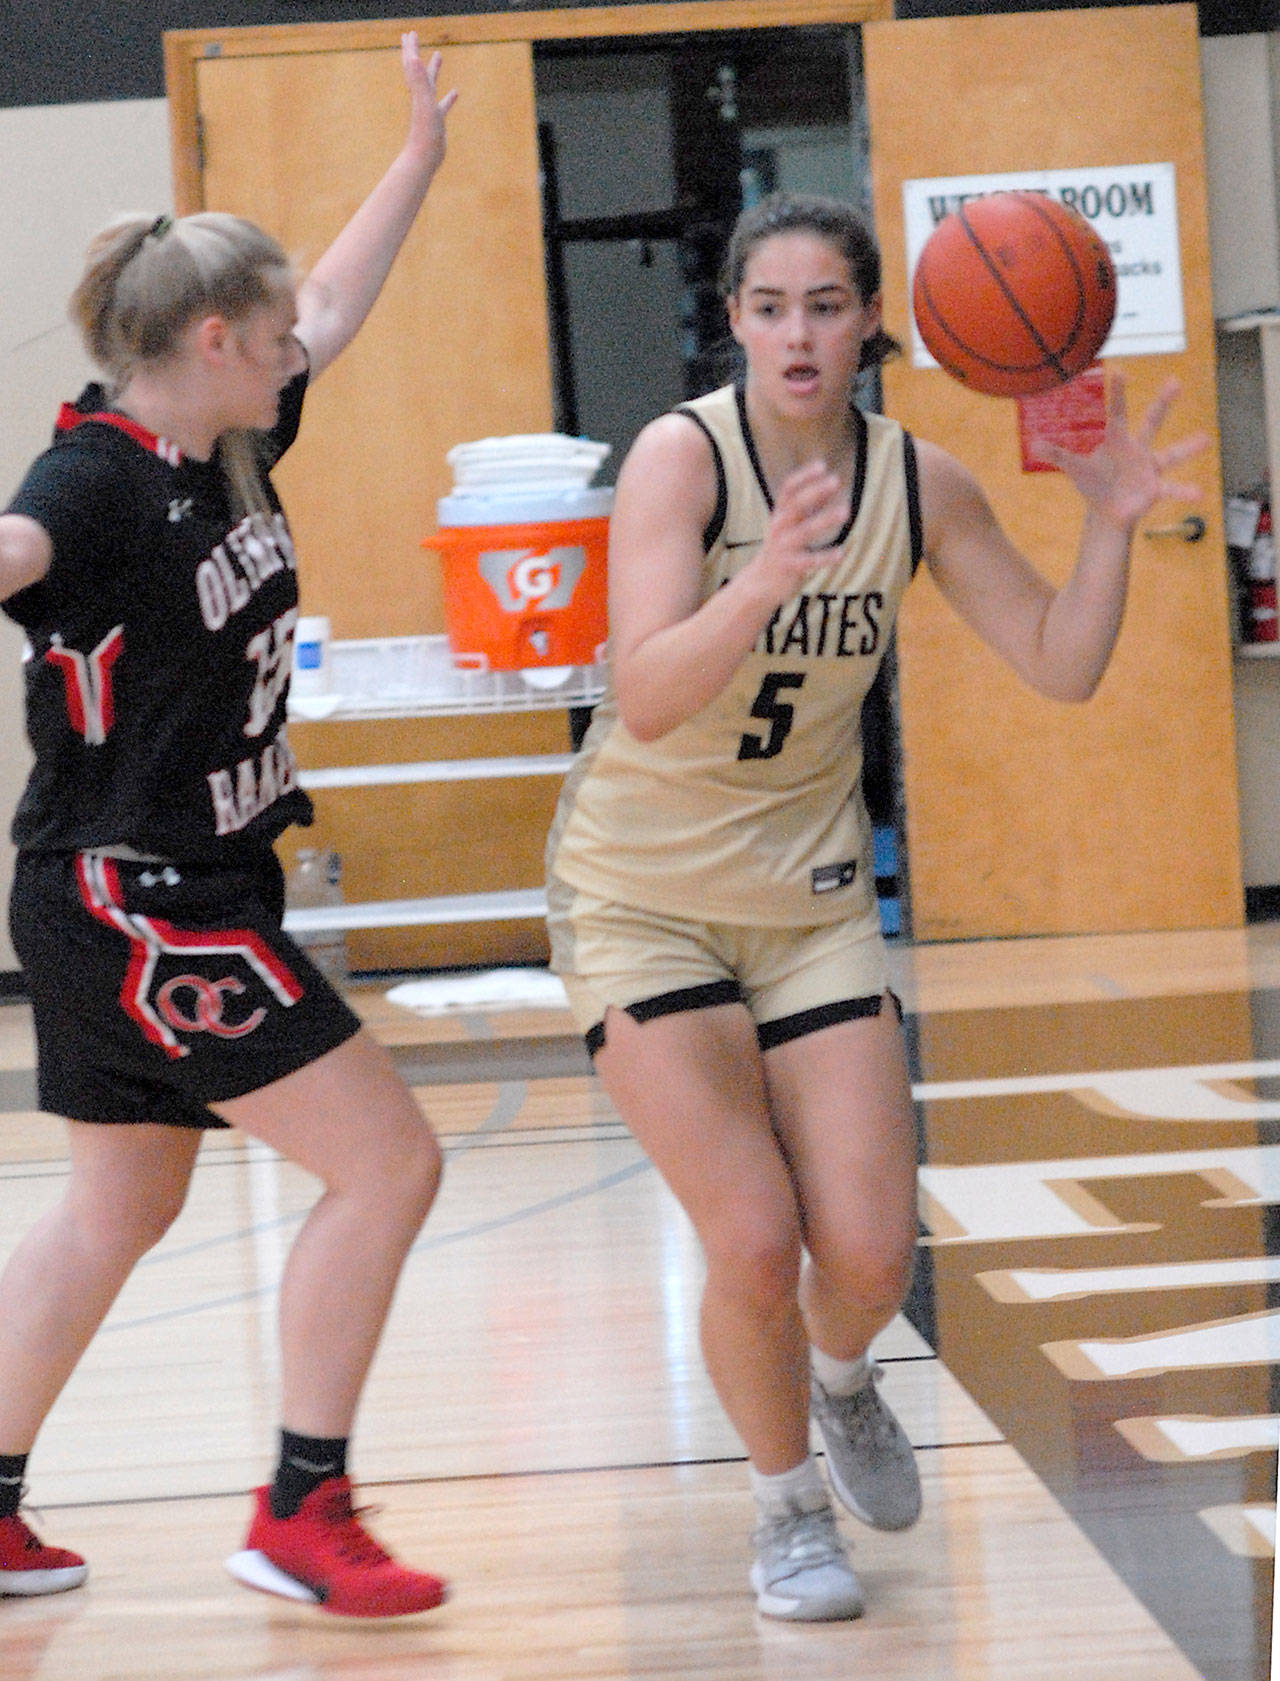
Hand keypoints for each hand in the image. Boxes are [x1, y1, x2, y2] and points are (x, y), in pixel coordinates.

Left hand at [401, 31, 457, 176]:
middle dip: (416, 52)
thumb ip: (419, 81)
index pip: (412, 65)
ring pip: (431, 84)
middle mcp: (421, 98)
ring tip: (439, 56)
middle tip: (414, 36)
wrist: (423, 159)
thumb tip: (413, 57)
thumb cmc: (424, 133)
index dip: (411, 48)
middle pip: (417, 70)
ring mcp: (429, 109)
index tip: (410, 33)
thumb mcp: (424, 103)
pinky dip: (448, 97)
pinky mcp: (437, 121)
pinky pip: (443, 105)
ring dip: (434, 69)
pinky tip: (456, 92)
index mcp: (418, 92)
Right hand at [751, 461, 849, 598]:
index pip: (788, 489)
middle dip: (815, 492)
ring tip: (847, 510)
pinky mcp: (789, 567)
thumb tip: (830, 481)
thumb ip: (811, 504)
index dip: (804, 476)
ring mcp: (783, 546)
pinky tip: (842, 553)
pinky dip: (825, 557)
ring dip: (825, 519)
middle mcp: (779, 527)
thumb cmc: (781, 548)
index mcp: (780, 514)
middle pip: (795, 505)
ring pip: (804, 530)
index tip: (822, 465)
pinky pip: (809, 561)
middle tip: (836, 480)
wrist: (760, 583)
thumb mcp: (791, 523)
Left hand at [1033, 372, 1208, 531]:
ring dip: (1187, 447)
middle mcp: (1137, 449)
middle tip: (1176, 381)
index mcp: (1116, 440)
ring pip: (1171, 454)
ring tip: (1205, 440)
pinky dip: (1184, 491)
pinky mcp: (1154, 487)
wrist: (1108, 510)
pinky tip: (1199, 493)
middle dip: (1163, 402)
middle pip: (1151, 421)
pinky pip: (1171, 488)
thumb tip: (1034, 442)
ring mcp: (1148, 467)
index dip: (1118, 392)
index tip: (1120, 370)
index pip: (1117, 412)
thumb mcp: (1074, 468)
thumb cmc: (1093, 483)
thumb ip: (1057, 454)